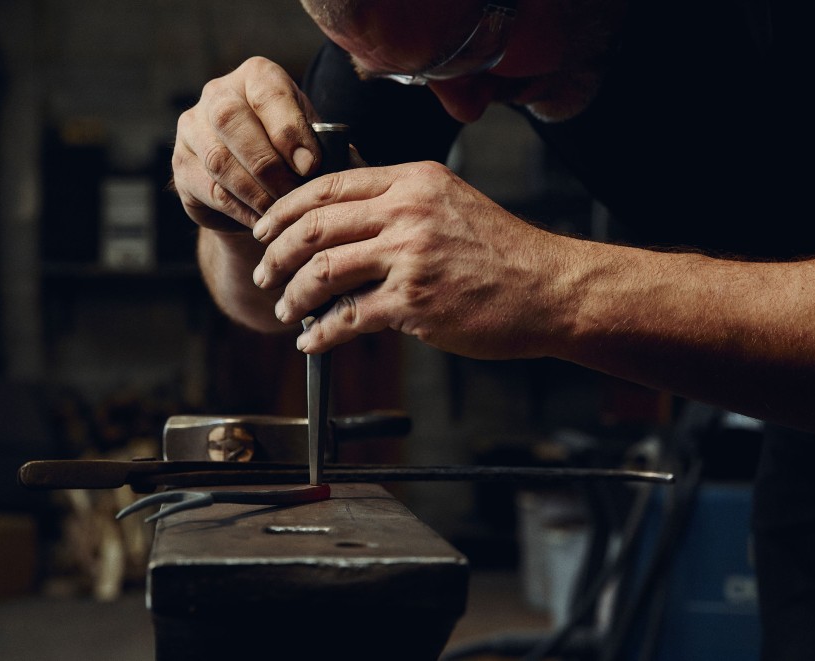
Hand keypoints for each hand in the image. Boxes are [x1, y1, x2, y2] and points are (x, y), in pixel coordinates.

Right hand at [171, 57, 322, 231]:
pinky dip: (241, 210)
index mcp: (256, 76)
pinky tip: (263, 221)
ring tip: (281, 211)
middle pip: (231, 122)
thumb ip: (326, 147)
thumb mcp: (314, 140)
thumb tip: (343, 165)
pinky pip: (211, 191)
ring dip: (255, 192)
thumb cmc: (293, 154)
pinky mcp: (182, 166)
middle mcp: (218, 93)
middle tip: (294, 194)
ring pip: (219, 161)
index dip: (288, 130)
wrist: (256, 183)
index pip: (266, 92)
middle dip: (268, 165)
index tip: (309, 166)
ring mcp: (192, 129)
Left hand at [250, 161, 576, 358]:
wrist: (549, 288)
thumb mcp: (452, 204)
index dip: (286, 209)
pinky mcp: (414, 303)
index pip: (329, 186)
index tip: (266, 227)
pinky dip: (320, 333)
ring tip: (286, 309)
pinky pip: (347, 318)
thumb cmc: (504, 253)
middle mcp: (408, 213)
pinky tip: (312, 341)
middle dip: (277, 253)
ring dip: (293, 295)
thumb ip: (401, 203)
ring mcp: (409, 258)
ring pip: (323, 271)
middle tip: (265, 272)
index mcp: (414, 182)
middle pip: (315, 227)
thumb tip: (346, 215)